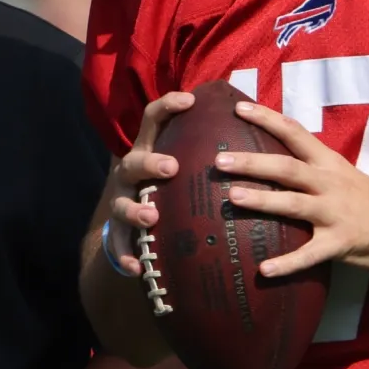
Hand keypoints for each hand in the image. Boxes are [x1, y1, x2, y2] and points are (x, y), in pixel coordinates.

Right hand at [102, 91, 195, 275]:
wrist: (133, 220)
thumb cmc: (171, 183)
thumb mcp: (182, 158)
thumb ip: (204, 145)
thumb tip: (250, 120)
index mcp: (149, 149)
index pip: (153, 119)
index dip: (168, 106)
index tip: (190, 99)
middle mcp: (131, 172)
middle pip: (134, 161)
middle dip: (151, 162)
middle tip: (171, 167)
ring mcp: (122, 201)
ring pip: (120, 203)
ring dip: (135, 209)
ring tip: (151, 218)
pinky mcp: (118, 231)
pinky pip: (118, 244)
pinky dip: (126, 256)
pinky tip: (137, 269)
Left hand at [218, 100, 368, 277]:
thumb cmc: (365, 199)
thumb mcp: (340, 173)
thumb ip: (309, 166)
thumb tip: (266, 157)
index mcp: (328, 163)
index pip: (295, 133)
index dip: (267, 119)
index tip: (238, 109)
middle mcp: (329, 183)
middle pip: (287, 168)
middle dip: (252, 163)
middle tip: (220, 161)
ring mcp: (334, 213)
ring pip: (293, 204)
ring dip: (262, 200)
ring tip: (232, 197)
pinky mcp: (339, 243)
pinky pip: (309, 254)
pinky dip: (286, 263)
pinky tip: (264, 270)